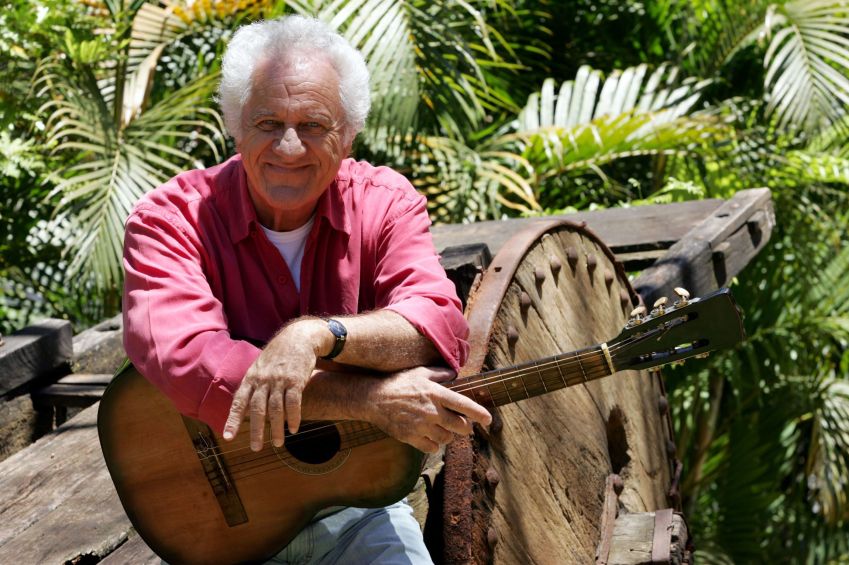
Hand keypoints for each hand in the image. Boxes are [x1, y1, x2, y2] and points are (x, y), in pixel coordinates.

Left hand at [223, 318, 331, 450]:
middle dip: (256, 431)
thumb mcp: (260, 366)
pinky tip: (293, 429)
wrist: (298, 337)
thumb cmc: (278, 355)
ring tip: (277, 443)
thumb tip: (244, 406)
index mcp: (251, 377)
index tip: (228, 437)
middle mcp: (263, 379)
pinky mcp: (295, 380)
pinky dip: (293, 418)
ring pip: (276, 409)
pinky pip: (293, 403)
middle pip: (257, 409)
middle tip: (256, 448)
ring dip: (277, 428)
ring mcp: (279, 380)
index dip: (233, 420)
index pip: (239, 402)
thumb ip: (253, 385)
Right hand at [367, 366, 492, 452]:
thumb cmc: (399, 383)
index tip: (489, 420)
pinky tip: (429, 436)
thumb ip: (441, 374)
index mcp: (436, 393)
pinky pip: (431, 447)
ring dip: (448, 435)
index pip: (464, 406)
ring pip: (446, 439)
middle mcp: (432, 411)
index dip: (480, 414)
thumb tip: (455, 373)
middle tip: (463, 425)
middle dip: (465, 427)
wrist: (374, 398)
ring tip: (442, 429)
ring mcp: (421, 426)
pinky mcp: (411, 437)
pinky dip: (434, 444)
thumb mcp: (421, 372)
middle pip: (460, 427)